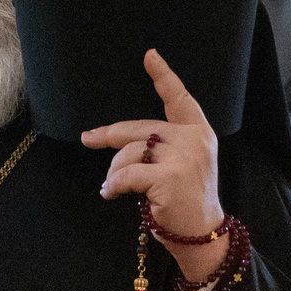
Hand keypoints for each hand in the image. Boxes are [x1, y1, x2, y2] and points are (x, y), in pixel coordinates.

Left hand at [82, 50, 225, 286]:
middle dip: (109, 135)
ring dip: (114, 171)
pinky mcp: (167, 176)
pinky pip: (126, 174)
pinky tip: (111, 194)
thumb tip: (118, 139)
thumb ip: (163, 145)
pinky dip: (113, 185)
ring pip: (129, 152)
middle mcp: (193, 139)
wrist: (201, 235)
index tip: (149, 55)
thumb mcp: (184, 164)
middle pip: (140, 127)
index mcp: (199, 132)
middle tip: (89, 138)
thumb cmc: (187, 201)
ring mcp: (182, 157)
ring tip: (114, 186)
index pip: (179, 98)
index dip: (163, 76)